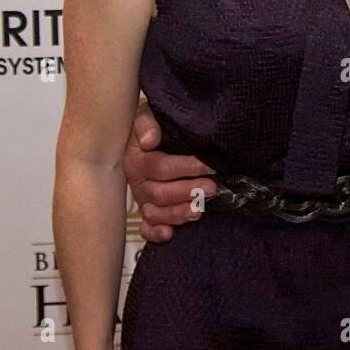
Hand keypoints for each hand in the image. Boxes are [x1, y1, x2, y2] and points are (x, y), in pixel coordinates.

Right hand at [125, 97, 218, 242]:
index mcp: (136, 159)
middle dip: (187, 191)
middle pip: (159, 194)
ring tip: (199, 210)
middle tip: (213, 188)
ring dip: (177, 214)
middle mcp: (137, 182)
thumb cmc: (154, 126)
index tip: (209, 164)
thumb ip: (147, 122)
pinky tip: (170, 234)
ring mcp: (142, 199)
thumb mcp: (148, 115)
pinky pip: (147, 228)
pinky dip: (156, 234)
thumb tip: (149, 139)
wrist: (150, 136)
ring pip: (155, 213)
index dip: (185, 167)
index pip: (159, 167)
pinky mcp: (148, 212)